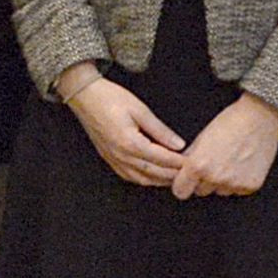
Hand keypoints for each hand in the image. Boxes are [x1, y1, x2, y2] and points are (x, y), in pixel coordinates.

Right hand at [60, 69, 191, 189]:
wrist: (84, 96)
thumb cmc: (110, 98)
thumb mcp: (140, 110)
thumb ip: (160, 130)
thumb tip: (178, 144)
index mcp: (130, 143)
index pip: (161, 159)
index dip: (179, 163)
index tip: (192, 163)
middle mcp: (121, 156)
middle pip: (153, 173)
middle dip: (172, 175)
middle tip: (189, 174)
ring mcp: (113, 159)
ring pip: (141, 179)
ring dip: (159, 180)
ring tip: (175, 177)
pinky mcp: (108, 158)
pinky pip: (129, 176)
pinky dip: (144, 179)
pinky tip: (153, 175)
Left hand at [168, 93, 277, 200]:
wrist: (259, 118)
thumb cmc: (230, 122)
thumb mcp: (201, 138)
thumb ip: (189, 158)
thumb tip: (180, 171)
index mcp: (198, 166)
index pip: (180, 191)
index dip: (182, 184)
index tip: (187, 179)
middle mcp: (215, 178)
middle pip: (200, 192)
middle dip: (203, 181)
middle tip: (213, 164)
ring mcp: (234, 184)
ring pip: (219, 191)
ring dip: (221, 182)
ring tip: (229, 162)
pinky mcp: (250, 186)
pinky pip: (237, 191)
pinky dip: (238, 182)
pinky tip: (242, 165)